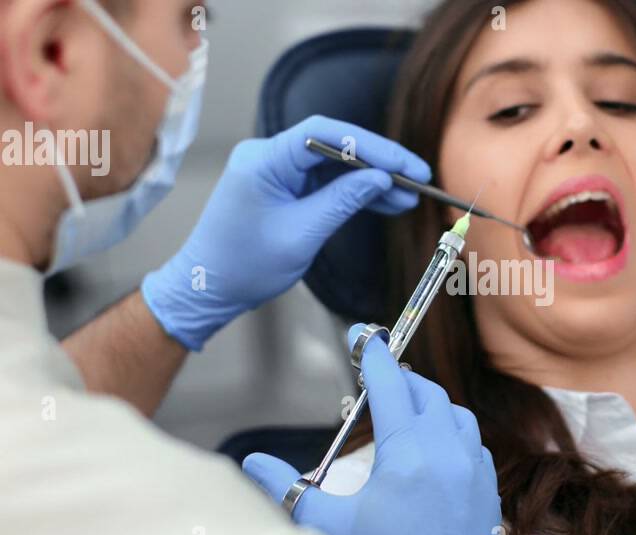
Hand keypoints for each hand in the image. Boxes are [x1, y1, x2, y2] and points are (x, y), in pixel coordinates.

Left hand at [141, 116, 430, 350]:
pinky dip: (354, 192)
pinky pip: (325, 182)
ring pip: (335, 165)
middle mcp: (269, 156)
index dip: (372, 146)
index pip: (326, 135)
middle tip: (417, 179)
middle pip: (335, 146)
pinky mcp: (283, 187)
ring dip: (371, 180)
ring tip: (408, 198)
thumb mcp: (301, 234)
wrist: (209, 288)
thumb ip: (342, 201)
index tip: (405, 165)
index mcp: (264, 160)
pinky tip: (384, 202)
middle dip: (378, 163)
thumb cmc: (243, 265)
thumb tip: (380, 179)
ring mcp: (276, 170)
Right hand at [243, 325, 501, 534]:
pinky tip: (436, 450)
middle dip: (401, 379)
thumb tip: (250, 462)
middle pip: (427, 393)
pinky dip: (454, 435)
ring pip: (457, 416)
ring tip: (406, 413)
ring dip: (431, 405)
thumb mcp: (328, 526)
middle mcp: (447, 453)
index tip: (363, 336)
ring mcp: (473, 471)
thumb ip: (285, 488)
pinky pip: (474, 445)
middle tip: (378, 380)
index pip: (389, 384)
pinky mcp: (487, 492)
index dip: (373, 356)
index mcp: (407, 453)